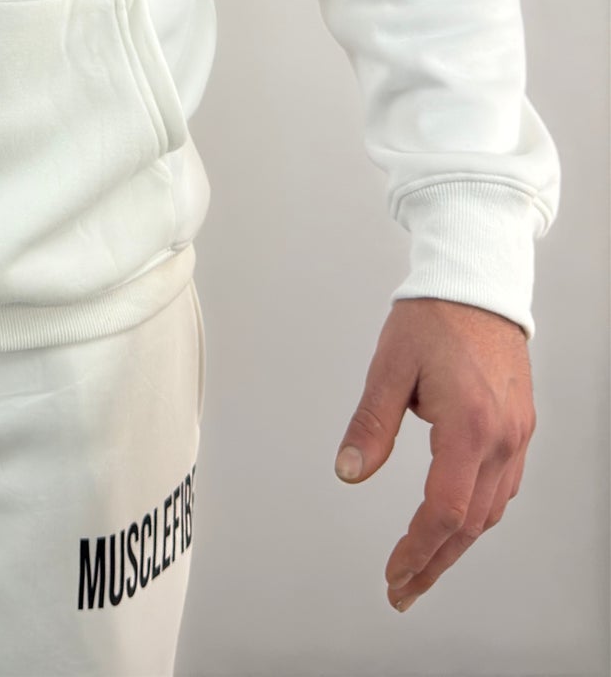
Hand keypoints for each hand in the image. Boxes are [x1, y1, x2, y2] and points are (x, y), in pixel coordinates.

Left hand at [334, 296, 533, 610]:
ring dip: (457, 543)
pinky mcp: (520, 426)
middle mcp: (501, 438)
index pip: (444, 510)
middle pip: (471, 523)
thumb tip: (350, 470)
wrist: (478, 282)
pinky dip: (478, 512)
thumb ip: (370, 423)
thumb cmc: (434, 316)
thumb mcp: (390, 366)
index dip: (417, 549)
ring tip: (424, 564)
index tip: (394, 573)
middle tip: (402, 588)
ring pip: (492, 510)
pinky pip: (504, 486)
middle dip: (434, 562)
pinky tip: (456, 520)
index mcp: (469, 426)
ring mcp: (516, 434)